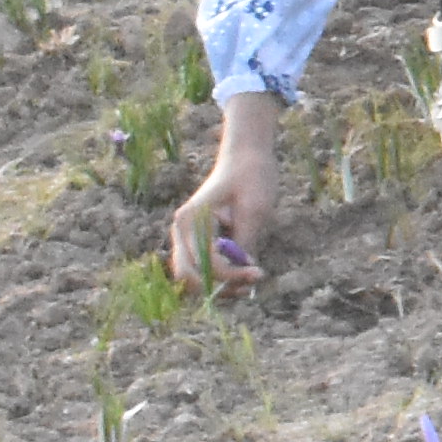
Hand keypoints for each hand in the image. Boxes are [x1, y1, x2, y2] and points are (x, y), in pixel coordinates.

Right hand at [170, 93, 282, 293]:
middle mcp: (182, 230)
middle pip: (189, 276)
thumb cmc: (252, 176)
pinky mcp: (199, 239)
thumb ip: (245, 241)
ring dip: (219, 285)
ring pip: (193, 275)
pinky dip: (220, 276)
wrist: (247, 155)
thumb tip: (244, 271)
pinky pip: (202, 267)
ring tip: (249, 281)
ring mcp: (187, 236)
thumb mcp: (254, 209)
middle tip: (250, 286)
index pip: (204, 263)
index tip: (259, 272)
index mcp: (191, 221)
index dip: (231, 275)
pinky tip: (243, 272)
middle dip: (220, 286)